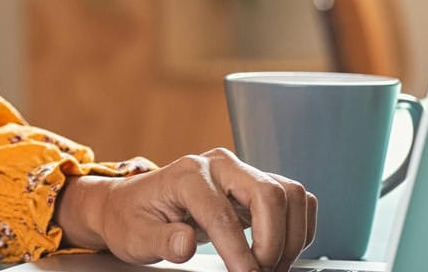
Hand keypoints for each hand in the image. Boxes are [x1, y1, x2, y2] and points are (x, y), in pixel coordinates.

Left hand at [53, 149, 316, 271]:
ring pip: (289, 194)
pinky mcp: (253, 185)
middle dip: (273, 241)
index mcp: (188, 175)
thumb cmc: (132, 219)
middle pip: (268, 194)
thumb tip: (184, 243)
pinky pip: (293, 199)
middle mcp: (218, 166)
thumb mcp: (136, 237)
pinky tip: (282, 249)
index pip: (222, 214)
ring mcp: (239, 172)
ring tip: (271, 265)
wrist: (131, 205)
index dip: (239, 251)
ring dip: (289, 235)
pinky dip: (297, 226)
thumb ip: (161, 241)